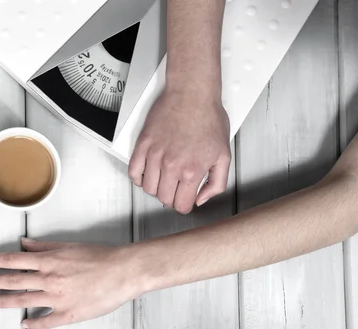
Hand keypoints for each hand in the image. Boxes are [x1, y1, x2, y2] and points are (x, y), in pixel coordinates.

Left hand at [0, 238, 143, 328]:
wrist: (123, 271)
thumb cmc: (100, 257)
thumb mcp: (70, 246)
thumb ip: (44, 247)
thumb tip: (24, 244)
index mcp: (49, 261)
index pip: (14, 260)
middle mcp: (49, 279)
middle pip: (14, 281)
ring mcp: (58, 298)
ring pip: (24, 300)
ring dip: (4, 301)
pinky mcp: (69, 313)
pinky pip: (47, 321)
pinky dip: (34, 324)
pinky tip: (24, 325)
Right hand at [128, 88, 230, 212]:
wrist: (192, 94)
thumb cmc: (208, 118)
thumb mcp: (224, 155)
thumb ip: (216, 183)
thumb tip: (201, 199)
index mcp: (192, 171)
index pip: (181, 205)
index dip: (185, 205)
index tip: (185, 199)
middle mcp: (171, 166)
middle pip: (163, 199)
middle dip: (171, 197)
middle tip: (176, 188)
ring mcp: (154, 155)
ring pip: (148, 188)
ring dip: (156, 188)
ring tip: (164, 179)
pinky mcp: (143, 145)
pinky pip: (134, 172)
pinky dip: (139, 178)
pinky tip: (148, 173)